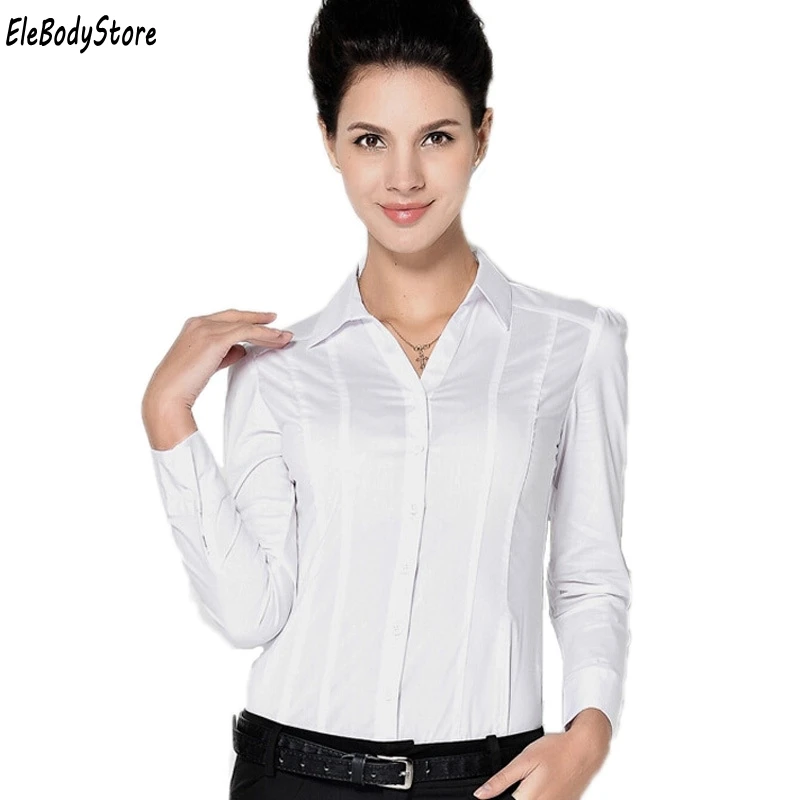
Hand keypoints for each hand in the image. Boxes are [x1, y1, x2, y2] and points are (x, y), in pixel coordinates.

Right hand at [142, 309, 292, 443]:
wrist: (167, 394)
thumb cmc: (182, 384)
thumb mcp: (206, 364)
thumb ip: (224, 354)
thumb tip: (242, 349)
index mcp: (193, 326)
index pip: (226, 318)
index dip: (246, 319)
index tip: (263, 321)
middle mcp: (199, 323)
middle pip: (237, 317)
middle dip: (260, 319)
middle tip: (278, 323)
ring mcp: (206, 329)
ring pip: (245, 325)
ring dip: (268, 331)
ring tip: (284, 337)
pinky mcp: (215, 339)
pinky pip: (246, 333)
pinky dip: (264, 335)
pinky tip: (276, 340)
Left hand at [472, 724, 608, 799]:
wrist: (586, 749)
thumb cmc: (557, 750)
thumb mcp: (523, 760)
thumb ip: (501, 780)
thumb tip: (481, 795)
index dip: (498, 797)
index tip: (490, 795)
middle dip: (513, 795)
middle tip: (518, 780)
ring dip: (526, 795)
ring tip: (529, 781)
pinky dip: (539, 795)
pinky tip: (539, 785)